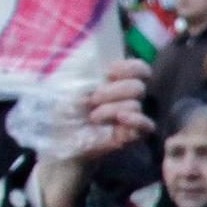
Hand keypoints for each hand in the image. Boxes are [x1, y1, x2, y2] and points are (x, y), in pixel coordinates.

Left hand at [27, 60, 151, 206]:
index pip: (140, 69)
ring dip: (112, 108)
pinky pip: (146, 126)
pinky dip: (136, 120)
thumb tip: (106, 64)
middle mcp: (127, 98)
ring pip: (136, 105)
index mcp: (116, 82)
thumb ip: (90, 71)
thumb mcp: (71, 85)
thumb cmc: (65, 112)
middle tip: (93, 99)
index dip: (130, 67)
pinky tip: (121, 119)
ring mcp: (131, 118)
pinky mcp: (130, 136)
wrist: (60, 142)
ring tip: (93, 117)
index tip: (109, 72)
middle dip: (115, 90)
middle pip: (138, 86)